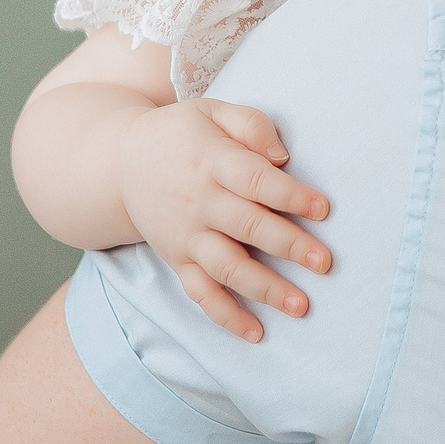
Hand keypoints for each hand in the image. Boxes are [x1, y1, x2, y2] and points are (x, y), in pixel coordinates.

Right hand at [116, 98, 332, 342]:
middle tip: (325, 263)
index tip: (324, 209)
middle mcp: (199, 202)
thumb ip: (251, 125)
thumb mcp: (212, 110)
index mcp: (212, 161)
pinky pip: (200, 293)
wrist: (119, 162)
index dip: (291, 195)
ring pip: (226, 267)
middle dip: (289, 246)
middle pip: (248, 227)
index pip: (256, 180)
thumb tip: (283, 156)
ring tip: (300, 305)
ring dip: (264, 289)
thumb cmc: (181, 134)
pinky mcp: (176, 260)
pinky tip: (256, 333)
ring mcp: (185, 236)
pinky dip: (226, 315)